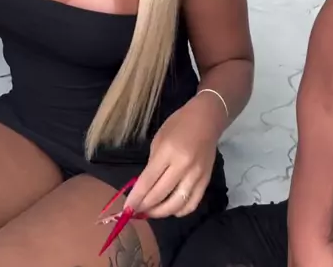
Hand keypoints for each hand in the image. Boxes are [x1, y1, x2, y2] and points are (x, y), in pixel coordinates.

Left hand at [124, 97, 218, 219]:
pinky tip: (170, 210)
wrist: (206, 119)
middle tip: (136, 211)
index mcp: (168, 152)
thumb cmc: (178, 125)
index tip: (126, 209)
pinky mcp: (206, 181)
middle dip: (145, 207)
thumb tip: (144, 188)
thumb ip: (152, 164)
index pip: (148, 181)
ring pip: (176, 204)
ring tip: (151, 213)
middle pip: (160, 195)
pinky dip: (180, 211)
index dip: (136, 198)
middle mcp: (183, 166)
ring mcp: (196, 175)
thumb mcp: (159, 140)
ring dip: (160, 213)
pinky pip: (192, 204)